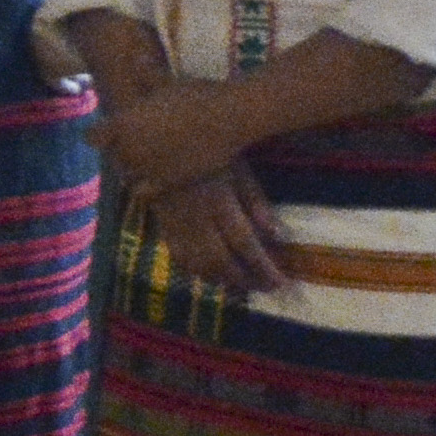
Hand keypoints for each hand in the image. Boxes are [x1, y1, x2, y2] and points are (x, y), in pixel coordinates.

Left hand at [96, 77, 249, 204]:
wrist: (228, 117)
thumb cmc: (196, 95)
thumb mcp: (166, 82)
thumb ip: (146, 73)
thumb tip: (136, 57)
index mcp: (123, 123)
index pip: (92, 137)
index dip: (98, 135)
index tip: (106, 132)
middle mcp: (129, 147)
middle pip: (110, 156)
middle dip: (118, 150)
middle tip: (134, 143)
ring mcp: (147, 167)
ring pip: (125, 174)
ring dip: (131, 168)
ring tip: (146, 159)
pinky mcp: (167, 182)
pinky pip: (142, 192)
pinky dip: (144, 186)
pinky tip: (156, 177)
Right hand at [142, 162, 288, 294]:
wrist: (154, 147)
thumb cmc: (204, 151)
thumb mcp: (238, 168)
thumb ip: (256, 200)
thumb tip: (275, 235)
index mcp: (217, 201)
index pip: (243, 242)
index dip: (262, 266)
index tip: (280, 283)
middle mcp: (195, 218)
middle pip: (220, 260)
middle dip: (244, 279)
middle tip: (265, 288)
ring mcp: (176, 225)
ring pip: (198, 264)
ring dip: (222, 280)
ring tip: (243, 286)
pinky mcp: (164, 227)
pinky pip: (179, 258)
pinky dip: (198, 272)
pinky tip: (212, 276)